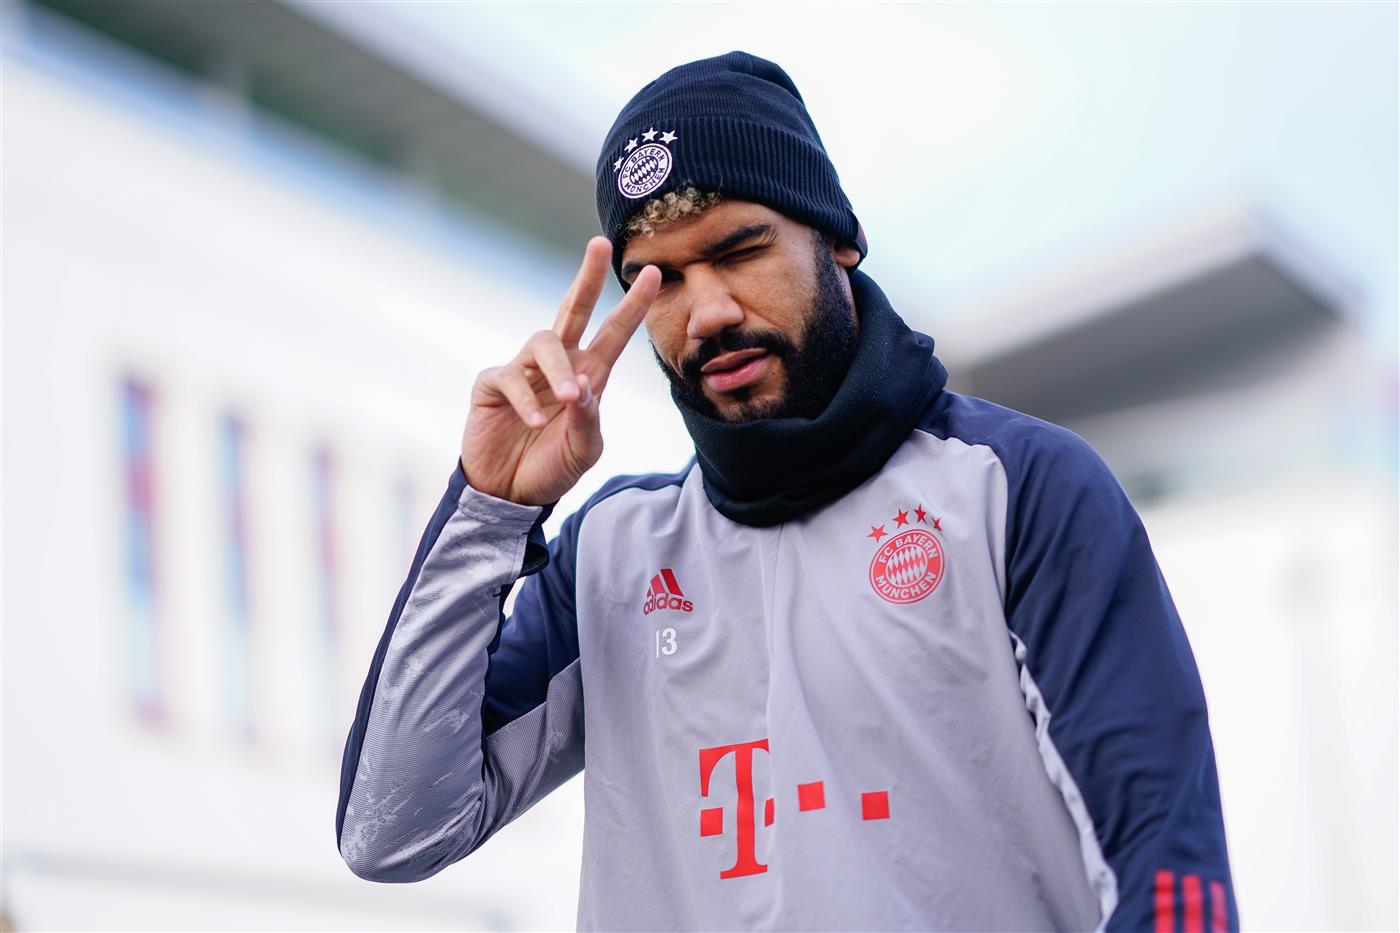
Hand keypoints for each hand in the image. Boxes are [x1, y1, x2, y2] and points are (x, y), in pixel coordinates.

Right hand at [460, 237, 660, 505]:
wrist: (510, 494)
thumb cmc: (552, 468)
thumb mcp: (584, 451)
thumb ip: (589, 420)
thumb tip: (581, 385)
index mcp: (588, 376)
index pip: (614, 333)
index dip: (632, 305)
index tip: (652, 273)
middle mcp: (558, 366)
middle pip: (573, 310)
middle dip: (588, 278)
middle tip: (600, 245)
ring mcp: (524, 372)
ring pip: (544, 341)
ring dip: (558, 368)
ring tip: (567, 399)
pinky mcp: (493, 385)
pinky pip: (510, 377)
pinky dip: (526, 399)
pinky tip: (536, 421)